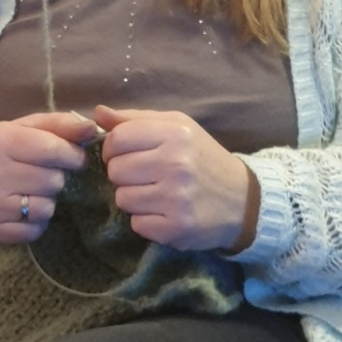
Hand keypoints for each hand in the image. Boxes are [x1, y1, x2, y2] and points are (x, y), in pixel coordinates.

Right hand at [0, 112, 95, 248]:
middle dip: (57, 177)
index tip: (76, 157)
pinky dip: (36, 221)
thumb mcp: (29, 128)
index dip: (74, 155)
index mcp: (0, 140)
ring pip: (46, 208)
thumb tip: (91, 128)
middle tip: (44, 174)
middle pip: (52, 181)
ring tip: (32, 190)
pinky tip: (23, 208)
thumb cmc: (6, 151)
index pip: (52, 149)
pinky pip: (35, 229)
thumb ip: (62, 124)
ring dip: (47, 200)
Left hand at [96, 105, 256, 252]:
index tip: (124, 154)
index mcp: (175, 133)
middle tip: (145, 176)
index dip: (112, 148)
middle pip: (116, 171)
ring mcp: (177, 198)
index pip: (117, 139)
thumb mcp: (177, 128)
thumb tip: (98, 112)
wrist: (243, 200)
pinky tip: (165, 212)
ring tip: (157, 194)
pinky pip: (136, 224)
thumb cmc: (202, 158)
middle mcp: (176, 164)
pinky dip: (146, 221)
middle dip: (124, 174)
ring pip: (123, 199)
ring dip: (134, 198)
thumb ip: (135, 119)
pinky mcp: (177, 228)